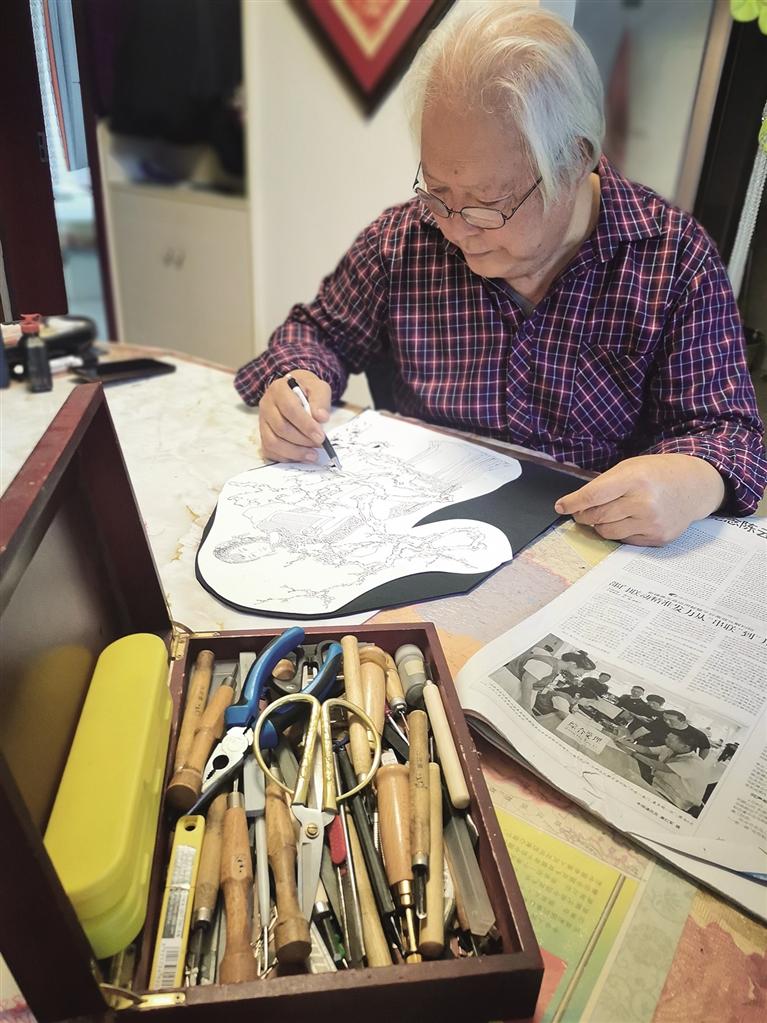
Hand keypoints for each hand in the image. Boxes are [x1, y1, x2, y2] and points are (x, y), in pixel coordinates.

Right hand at [258, 370, 331, 462]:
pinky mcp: (262, 434)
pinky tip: (300, 457)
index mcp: (279, 390)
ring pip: (272, 442)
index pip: (290, 409)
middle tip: (319, 445)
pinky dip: (285, 457)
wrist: (294, 390)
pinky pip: (269, 451)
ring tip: (312, 455)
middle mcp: (266, 405)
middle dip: (302, 440)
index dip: (306, 425)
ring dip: (294, 452)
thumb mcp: (317, 387)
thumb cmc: (306, 390)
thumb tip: (322, 418)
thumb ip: (321, 400)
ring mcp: (262, 421)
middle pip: (281, 428)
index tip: (321, 437)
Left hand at [554, 453, 725, 545]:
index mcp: (634, 479)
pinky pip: (624, 540)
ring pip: (607, 532)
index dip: (573, 503)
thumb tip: (576, 504)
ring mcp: (652, 523)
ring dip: (600, 525)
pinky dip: (619, 532)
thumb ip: (603, 484)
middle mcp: (644, 502)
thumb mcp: (631, 467)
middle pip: (597, 516)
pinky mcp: (658, 538)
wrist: (694, 486)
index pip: (593, 495)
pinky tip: (629, 520)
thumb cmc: (657, 474)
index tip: (561, 507)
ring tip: (607, 515)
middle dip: (584, 515)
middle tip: (581, 512)